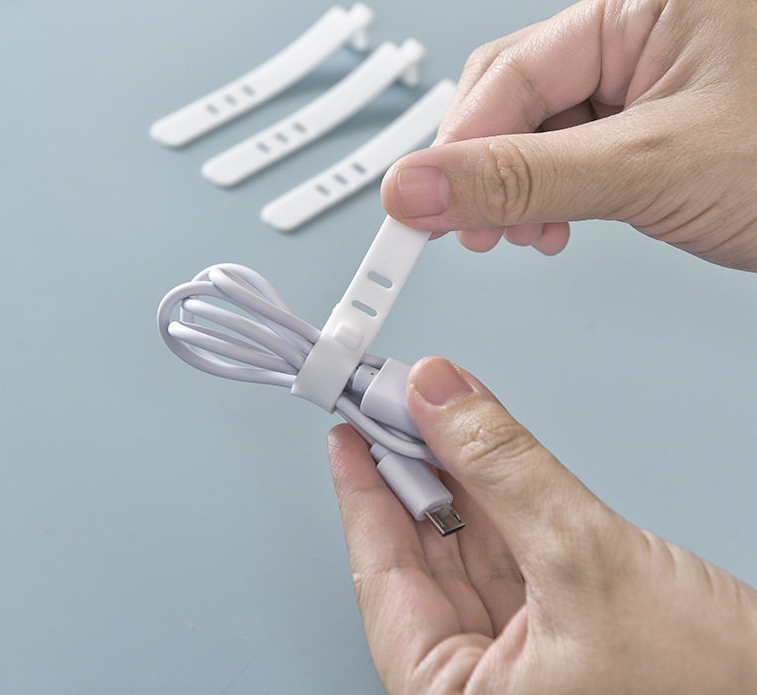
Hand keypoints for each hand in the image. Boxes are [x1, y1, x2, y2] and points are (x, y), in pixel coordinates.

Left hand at [329, 356, 756, 693]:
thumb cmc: (710, 694)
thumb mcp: (584, 559)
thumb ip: (501, 469)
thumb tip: (436, 394)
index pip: (383, 581)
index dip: (361, 496)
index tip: (347, 433)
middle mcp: (481, 689)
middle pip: (421, 561)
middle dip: (407, 474)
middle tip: (387, 407)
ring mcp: (521, 662)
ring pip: (465, 552)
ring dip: (448, 479)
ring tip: (423, 416)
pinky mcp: (559, 633)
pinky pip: (506, 555)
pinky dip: (491, 499)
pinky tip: (473, 454)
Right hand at [380, 0, 756, 270]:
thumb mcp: (646, 170)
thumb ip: (523, 179)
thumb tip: (420, 185)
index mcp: (642, 8)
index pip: (510, 72)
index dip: (456, 145)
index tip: (414, 205)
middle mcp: (636, 38)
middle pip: (512, 98)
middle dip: (483, 169)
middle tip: (458, 228)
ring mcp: (638, 86)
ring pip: (531, 134)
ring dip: (510, 190)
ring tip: (516, 235)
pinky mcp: (641, 132)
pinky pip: (563, 158)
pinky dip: (543, 198)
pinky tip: (548, 226)